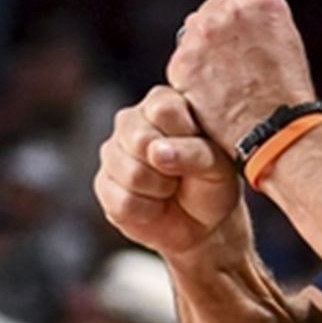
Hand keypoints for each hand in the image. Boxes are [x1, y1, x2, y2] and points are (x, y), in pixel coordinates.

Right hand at [95, 84, 246, 266]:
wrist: (203, 220)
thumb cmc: (214, 181)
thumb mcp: (219, 164)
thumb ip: (194, 151)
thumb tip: (156, 151)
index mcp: (164, 102)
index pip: (164, 108)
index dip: (185, 134)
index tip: (202, 148)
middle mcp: (132, 121)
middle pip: (140, 138)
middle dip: (172, 166)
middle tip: (185, 172)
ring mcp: (112, 152)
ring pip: (131, 173)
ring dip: (162, 190)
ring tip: (173, 187)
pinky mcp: (102, 184)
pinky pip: (123, 202)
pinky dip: (149, 211)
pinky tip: (157, 205)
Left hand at [167, 0, 316, 151]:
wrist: (276, 128)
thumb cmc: (288, 92)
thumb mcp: (286, 43)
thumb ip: (260, 24)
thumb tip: (238, 25)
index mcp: (262, 1)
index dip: (242, 19)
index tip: (247, 37)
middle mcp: (230, 10)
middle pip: (211, 11)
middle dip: (218, 33)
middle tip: (235, 63)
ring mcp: (203, 35)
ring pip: (192, 36)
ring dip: (202, 54)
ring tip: (227, 82)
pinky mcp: (183, 61)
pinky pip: (182, 63)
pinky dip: (192, 78)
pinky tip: (213, 94)